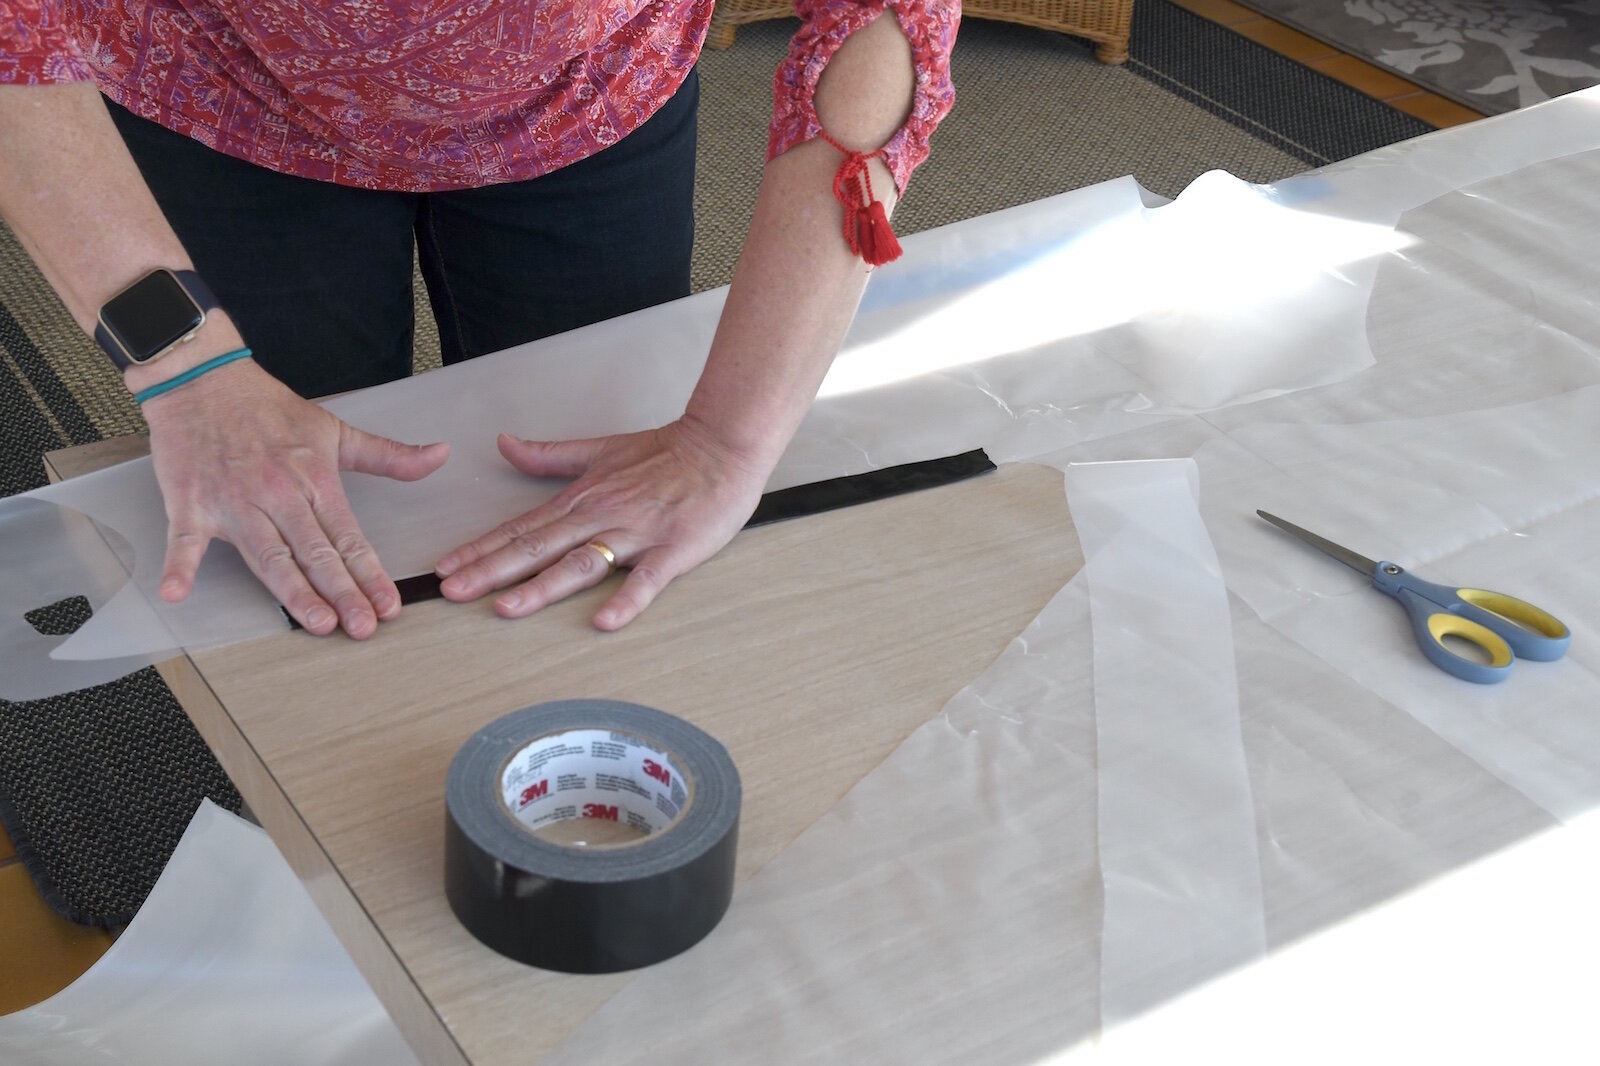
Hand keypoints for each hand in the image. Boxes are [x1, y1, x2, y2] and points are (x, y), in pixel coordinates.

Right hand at [142, 359, 449, 636]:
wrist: (203, 380)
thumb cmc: (267, 408)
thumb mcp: (335, 430)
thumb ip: (389, 455)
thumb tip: (440, 456)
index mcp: (314, 481)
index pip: (349, 537)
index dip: (370, 574)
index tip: (389, 606)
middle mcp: (278, 495)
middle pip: (315, 552)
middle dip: (342, 592)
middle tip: (363, 627)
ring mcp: (234, 501)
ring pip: (267, 554)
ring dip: (292, 590)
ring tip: (315, 622)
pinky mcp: (191, 503)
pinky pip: (184, 539)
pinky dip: (178, 565)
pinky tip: (177, 593)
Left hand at [434, 416, 769, 629]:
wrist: (722, 446)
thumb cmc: (666, 452)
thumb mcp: (600, 449)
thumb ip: (550, 455)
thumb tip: (504, 444)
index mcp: (581, 498)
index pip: (521, 528)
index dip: (480, 549)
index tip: (445, 569)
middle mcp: (600, 516)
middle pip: (538, 548)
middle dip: (491, 571)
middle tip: (452, 593)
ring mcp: (636, 534)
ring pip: (581, 563)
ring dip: (542, 587)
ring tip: (506, 608)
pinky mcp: (672, 551)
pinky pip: (647, 580)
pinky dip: (626, 601)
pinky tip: (603, 622)